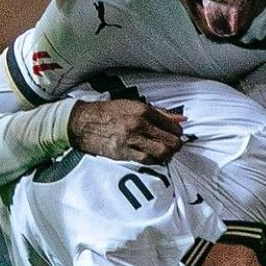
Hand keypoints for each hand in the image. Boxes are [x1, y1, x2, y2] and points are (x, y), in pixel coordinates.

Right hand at [68, 99, 185, 162]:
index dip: (178, 131)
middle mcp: (139, 124)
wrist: (85, 123)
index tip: (177, 134)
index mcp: (143, 110)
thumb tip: (180, 118)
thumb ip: (159, 112)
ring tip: (166, 152)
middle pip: (169, 140)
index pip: (171, 124)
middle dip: (176, 145)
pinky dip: (154, 161)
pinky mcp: (124, 153)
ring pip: (161, 152)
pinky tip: (153, 158)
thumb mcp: (134, 105)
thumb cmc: (108, 113)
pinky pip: (146, 160)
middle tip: (175, 145)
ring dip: (167, 154)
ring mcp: (131, 140)